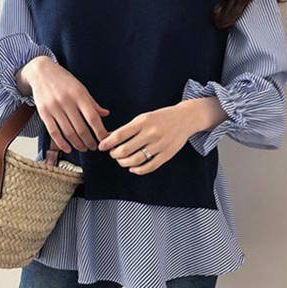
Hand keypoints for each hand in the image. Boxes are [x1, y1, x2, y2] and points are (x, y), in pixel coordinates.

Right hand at [17, 56, 109, 152]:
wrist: (41, 72)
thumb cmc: (64, 81)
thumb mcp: (81, 88)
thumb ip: (92, 103)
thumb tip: (106, 114)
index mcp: (79, 95)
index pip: (92, 118)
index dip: (100, 131)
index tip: (105, 140)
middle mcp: (66, 102)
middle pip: (81, 128)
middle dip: (89, 141)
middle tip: (95, 147)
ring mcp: (54, 108)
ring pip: (68, 132)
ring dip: (78, 144)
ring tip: (84, 148)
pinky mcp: (43, 113)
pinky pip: (53, 132)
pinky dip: (61, 143)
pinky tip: (68, 149)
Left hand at [97, 99, 217, 174]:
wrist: (185, 119)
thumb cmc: (161, 118)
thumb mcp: (144, 117)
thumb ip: (128, 128)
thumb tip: (108, 137)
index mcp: (143, 122)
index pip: (120, 134)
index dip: (108, 142)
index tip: (101, 147)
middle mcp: (151, 133)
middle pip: (125, 150)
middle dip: (115, 154)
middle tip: (113, 154)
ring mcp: (159, 145)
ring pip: (136, 160)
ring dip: (124, 163)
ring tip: (121, 160)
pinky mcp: (167, 154)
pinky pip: (149, 166)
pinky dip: (138, 170)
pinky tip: (133, 168)